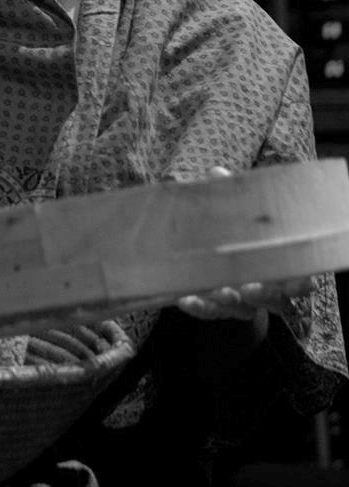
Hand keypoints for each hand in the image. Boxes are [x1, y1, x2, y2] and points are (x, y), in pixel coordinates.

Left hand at [175, 166, 313, 339]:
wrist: (222, 251)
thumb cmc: (240, 230)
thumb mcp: (237, 213)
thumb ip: (231, 196)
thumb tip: (217, 173)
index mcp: (282, 265)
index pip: (302, 282)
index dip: (298, 285)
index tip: (290, 282)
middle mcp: (269, 288)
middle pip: (276, 302)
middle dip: (263, 296)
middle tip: (248, 287)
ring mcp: (246, 302)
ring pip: (245, 311)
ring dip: (230, 303)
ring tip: (216, 291)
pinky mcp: (222, 308)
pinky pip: (213, 313)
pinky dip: (201, 308)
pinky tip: (185, 299)